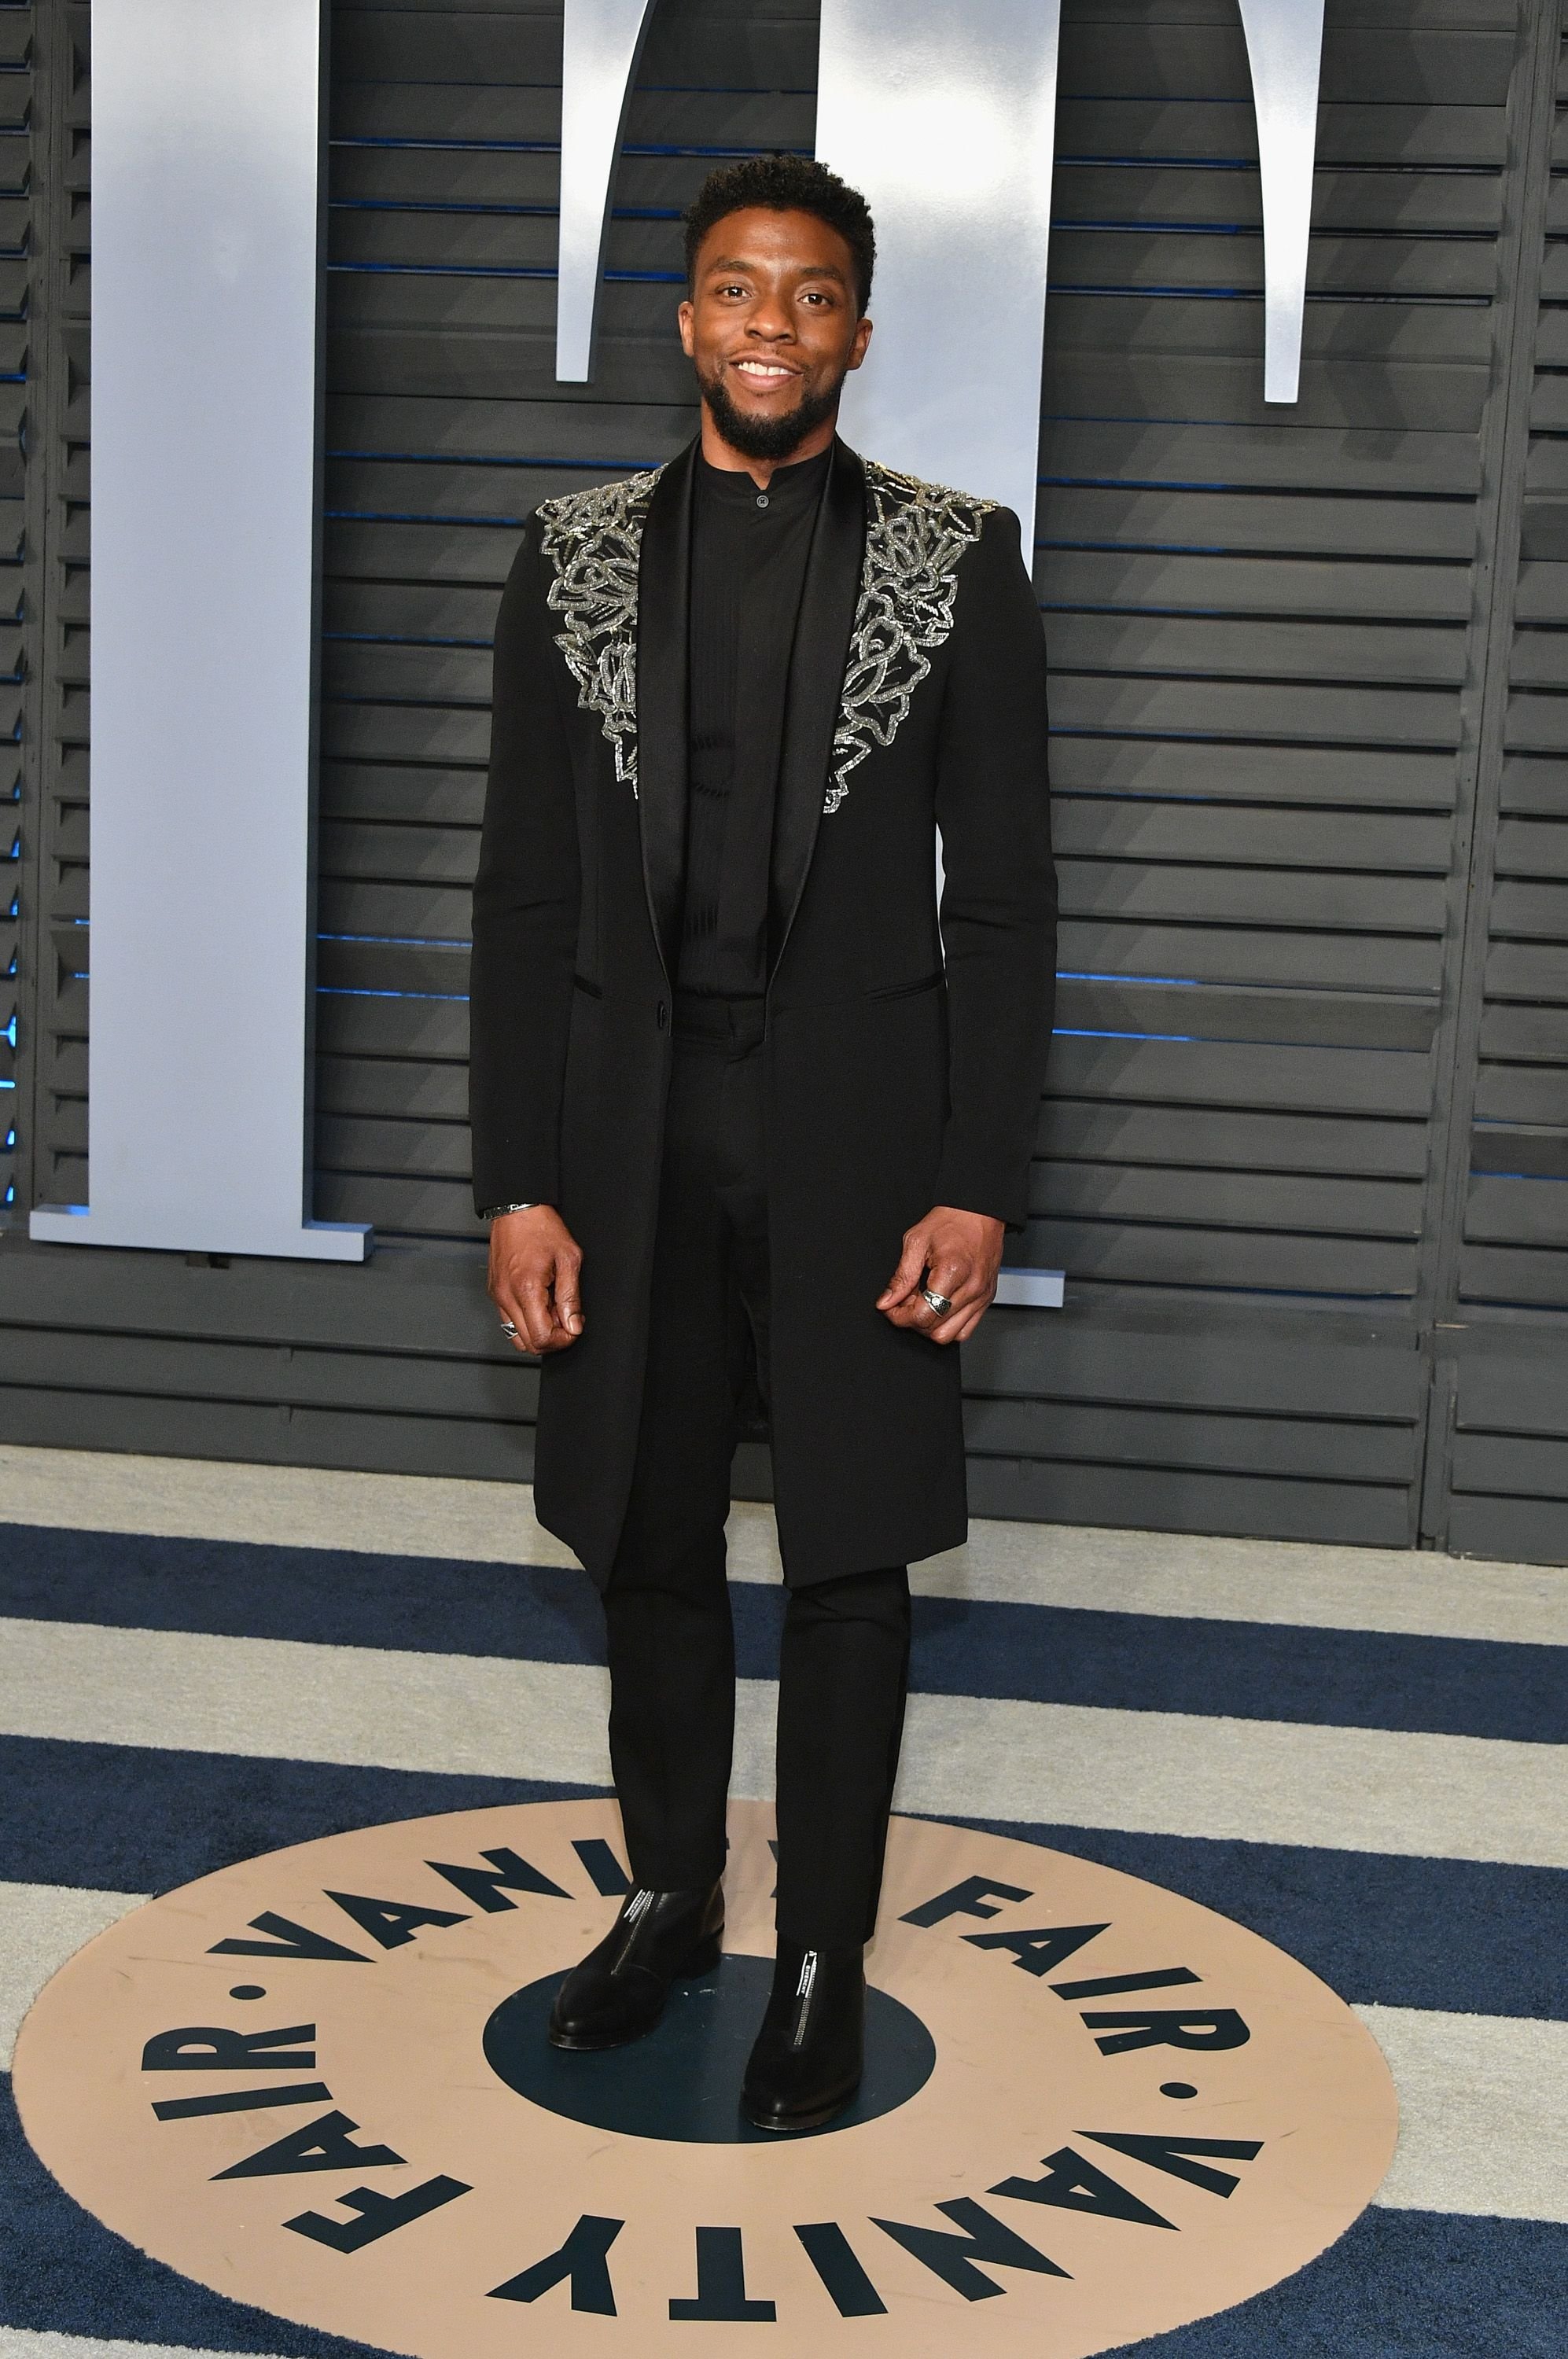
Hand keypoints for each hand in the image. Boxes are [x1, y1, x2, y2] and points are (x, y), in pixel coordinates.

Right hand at [488, 1206, 583, 1353]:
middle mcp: (507, 1296)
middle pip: (527, 1343)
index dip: (562, 1340)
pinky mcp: (495, 1292)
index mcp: (526, 1289)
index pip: (541, 1338)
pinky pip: (509, 1321)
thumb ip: (571, 1296)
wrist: (517, 1209)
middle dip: (551, 1338)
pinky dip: (526, 1320)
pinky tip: (540, 1302)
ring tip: (552, 1309)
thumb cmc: (541, 1228)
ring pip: (516, 1336)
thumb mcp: (569, 1259)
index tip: (574, 1327)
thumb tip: (573, 1325)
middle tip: (566, 1318)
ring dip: (537, 1331)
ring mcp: (498, 1296)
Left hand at [877, 1206, 1004, 1345]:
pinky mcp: (987, 1299)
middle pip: (935, 1329)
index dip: (899, 1316)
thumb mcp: (916, 1242)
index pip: (922, 1315)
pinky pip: (966, 1329)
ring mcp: (982, 1296)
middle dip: (913, 1321)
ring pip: (951, 1335)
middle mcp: (971, 1289)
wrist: (980, 1212)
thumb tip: (887, 1302)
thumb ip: (901, 1276)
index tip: (890, 1307)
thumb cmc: (951, 1221)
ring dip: (931, 1325)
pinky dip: (948, 1325)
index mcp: (952, 1272)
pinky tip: (938, 1307)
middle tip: (905, 1302)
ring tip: (922, 1304)